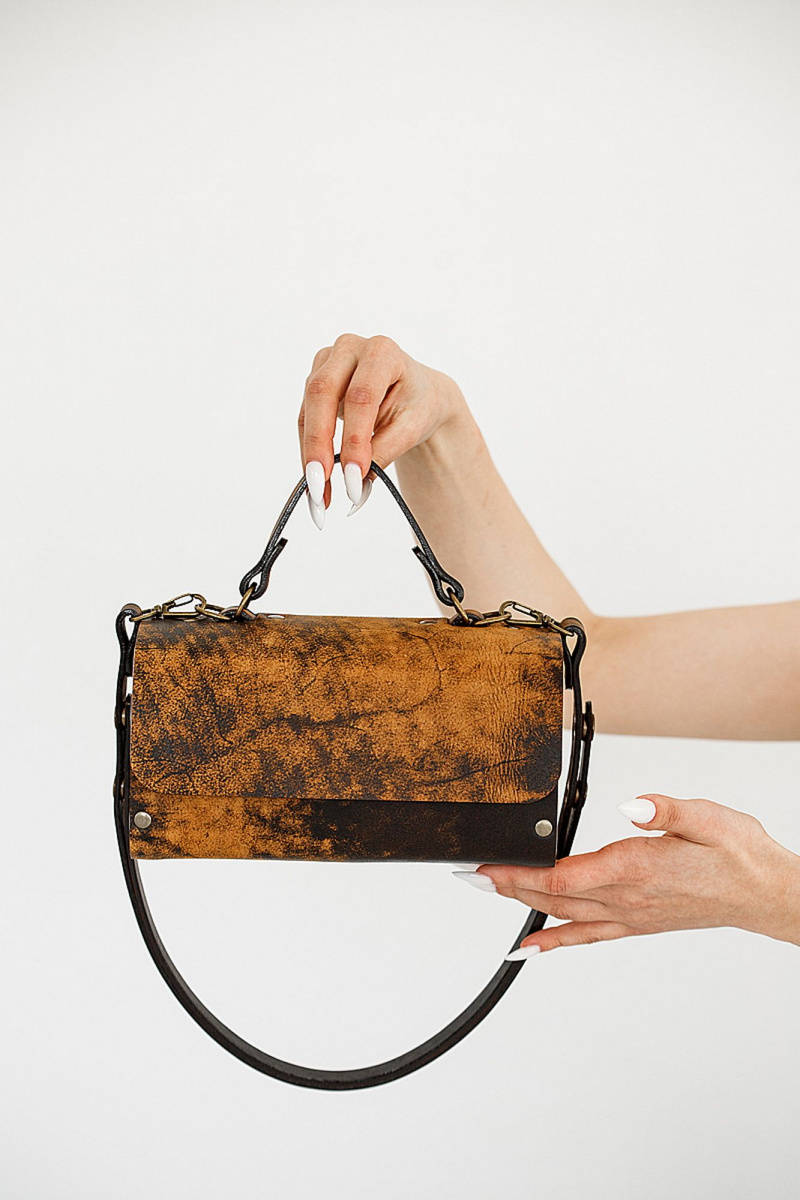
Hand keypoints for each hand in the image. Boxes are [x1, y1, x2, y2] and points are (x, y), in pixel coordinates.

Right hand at [297, 332, 466, 525]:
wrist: (415, 393)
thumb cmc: (417, 405)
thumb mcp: (411, 428)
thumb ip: (383, 454)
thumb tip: (355, 489)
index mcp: (382, 352)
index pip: (362, 397)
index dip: (354, 439)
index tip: (353, 479)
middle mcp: (350, 349)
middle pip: (322, 394)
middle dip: (319, 445)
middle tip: (320, 486)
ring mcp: (327, 362)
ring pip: (308, 408)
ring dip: (310, 454)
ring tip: (318, 494)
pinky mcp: (314, 380)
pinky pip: (305, 418)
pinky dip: (309, 450)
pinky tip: (314, 479)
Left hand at [461, 794, 799, 954]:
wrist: (765, 893)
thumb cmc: (738, 852)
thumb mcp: (706, 816)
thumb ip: (665, 810)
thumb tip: (633, 806)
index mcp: (636, 868)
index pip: (562, 876)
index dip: (519, 873)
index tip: (486, 867)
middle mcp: (627, 898)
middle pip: (553, 897)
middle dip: (507, 886)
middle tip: (469, 878)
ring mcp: (631, 915)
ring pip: (565, 914)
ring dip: (523, 905)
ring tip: (490, 895)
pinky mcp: (638, 922)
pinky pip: (587, 936)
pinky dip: (555, 940)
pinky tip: (531, 945)